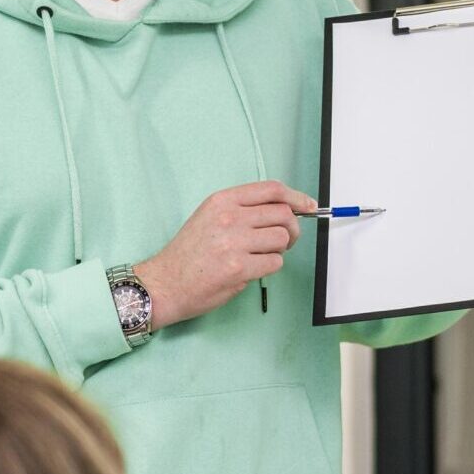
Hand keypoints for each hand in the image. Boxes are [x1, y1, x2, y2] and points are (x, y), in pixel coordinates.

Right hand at [133, 181, 312, 328]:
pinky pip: (274, 263)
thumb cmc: (188, 253)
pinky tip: (251, 269)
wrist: (164, 283)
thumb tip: (284, 211)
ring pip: (282, 240)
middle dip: (293, 229)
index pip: (272, 190)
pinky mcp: (238, 269)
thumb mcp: (209, 217)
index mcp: (223, 201)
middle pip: (283, 215)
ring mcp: (234, 243)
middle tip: (286, 241)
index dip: (297, 198)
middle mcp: (229, 217)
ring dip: (279, 250)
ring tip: (259, 256)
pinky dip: (269, 267)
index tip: (309, 207)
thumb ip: (242, 210)